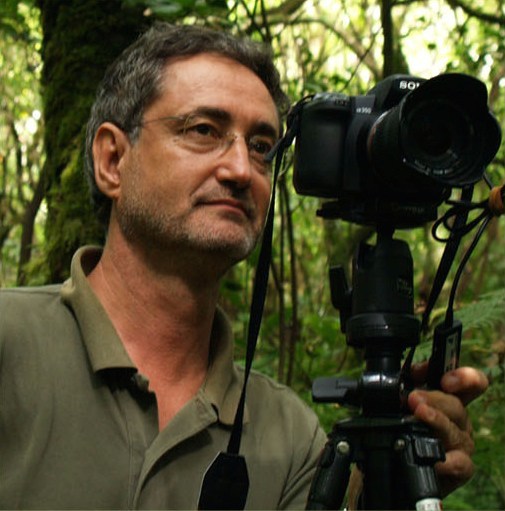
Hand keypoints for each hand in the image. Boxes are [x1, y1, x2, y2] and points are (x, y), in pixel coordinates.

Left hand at [408, 364, 488, 496]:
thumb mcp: (405, 392)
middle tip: (414, 398)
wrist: (397, 456)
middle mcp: (459, 419)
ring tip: (419, 416)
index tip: (446, 381)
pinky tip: (437, 459)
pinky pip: (461, 464)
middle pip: (456, 406)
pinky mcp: (460, 467)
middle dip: (435, 400)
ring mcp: (461, 443)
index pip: (469, 383)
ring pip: (456, 431)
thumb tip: (418, 369)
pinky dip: (449, 462)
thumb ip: (413, 377)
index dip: (464, 378)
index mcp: (448, 397)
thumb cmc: (405, 421)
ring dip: (437, 422)